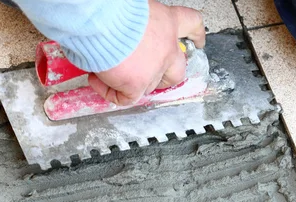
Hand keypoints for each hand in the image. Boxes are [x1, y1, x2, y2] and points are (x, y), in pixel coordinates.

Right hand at [88, 0, 205, 105]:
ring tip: (105, 69)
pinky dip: (110, 92)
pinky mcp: (136, 85)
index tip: (198, 41)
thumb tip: (127, 38)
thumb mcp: (135, 9)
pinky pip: (126, 98)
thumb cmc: (110, 8)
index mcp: (166, 22)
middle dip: (166, 78)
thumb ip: (138, 25)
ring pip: (148, 86)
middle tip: (150, 75)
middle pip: (177, 71)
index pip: (191, 25)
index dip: (196, 35)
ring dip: (129, 82)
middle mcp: (166, 48)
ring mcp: (154, 70)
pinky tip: (96, 80)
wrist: (99, 18)